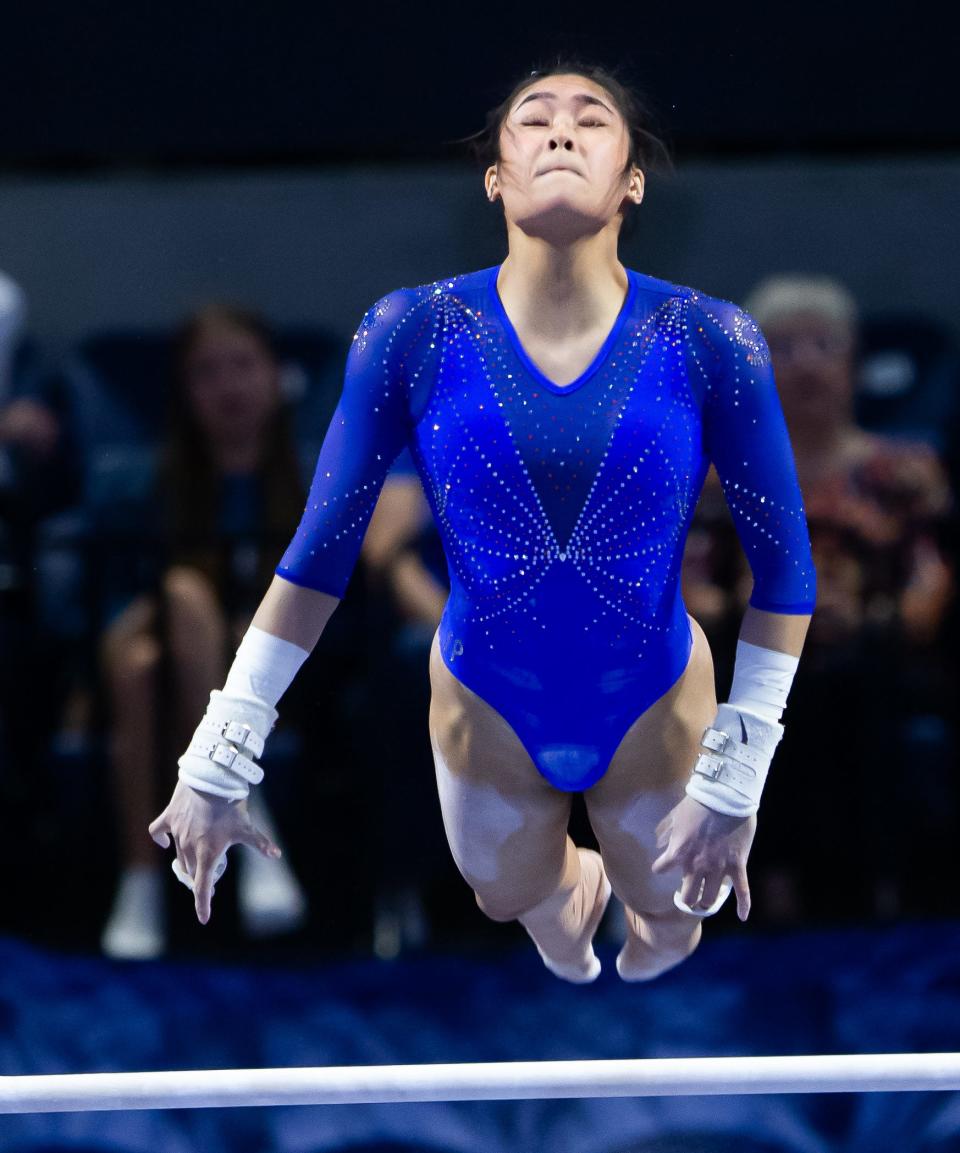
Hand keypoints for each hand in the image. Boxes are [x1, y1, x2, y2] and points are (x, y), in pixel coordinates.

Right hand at [148, 779, 280, 923]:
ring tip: (199, 855)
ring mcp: (177, 833)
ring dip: (187, 861)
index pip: (202, 888)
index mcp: (207, 854)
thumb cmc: (230, 805)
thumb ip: (260, 843)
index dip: (203, 905)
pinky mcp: (169, 817)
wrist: (212, 778)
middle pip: (191, 872)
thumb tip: (276, 855)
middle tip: (212, 873)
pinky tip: (164, 842)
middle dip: (200, 877)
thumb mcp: (246, 826)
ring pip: (178, 855)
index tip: (204, 918)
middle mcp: (188, 847)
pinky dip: (160, 839)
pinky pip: (157, 832)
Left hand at [651, 794, 756, 920]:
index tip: (663, 866)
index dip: (661, 867)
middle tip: (688, 898)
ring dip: (706, 903)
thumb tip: (658, 839)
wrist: (725, 795)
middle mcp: (697, 865)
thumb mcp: (675, 815)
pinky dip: (744, 905)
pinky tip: (743, 916)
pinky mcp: (738, 865)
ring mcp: (718, 867)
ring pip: (710, 898)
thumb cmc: (698, 802)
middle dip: (687, 899)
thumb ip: (666, 830)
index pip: (661, 869)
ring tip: (705, 903)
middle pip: (688, 895)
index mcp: (679, 852)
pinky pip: (742, 891)